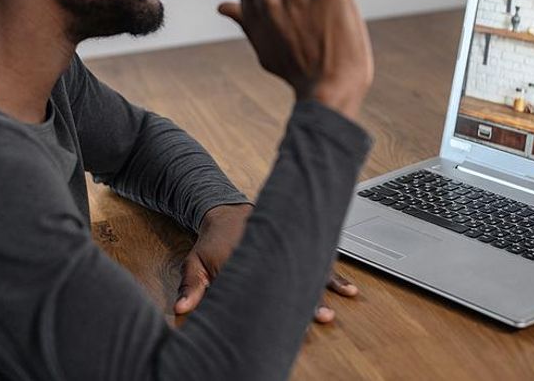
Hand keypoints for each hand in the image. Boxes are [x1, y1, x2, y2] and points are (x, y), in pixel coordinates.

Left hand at [174, 204, 360, 322]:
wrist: (228, 211)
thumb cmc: (212, 242)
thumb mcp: (196, 262)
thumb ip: (192, 285)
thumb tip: (183, 309)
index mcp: (248, 258)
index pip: (262, 285)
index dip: (273, 305)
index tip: (286, 321)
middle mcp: (273, 254)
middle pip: (291, 281)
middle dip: (306, 302)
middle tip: (320, 318)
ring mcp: (290, 250)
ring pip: (310, 272)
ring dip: (323, 291)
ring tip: (336, 307)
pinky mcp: (300, 247)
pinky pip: (321, 262)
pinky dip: (335, 277)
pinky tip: (350, 291)